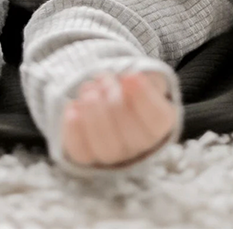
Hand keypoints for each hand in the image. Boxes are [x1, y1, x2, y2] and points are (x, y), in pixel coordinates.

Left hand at [61, 71, 177, 168]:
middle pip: (131, 136)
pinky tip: (72, 106)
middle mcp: (139, 148)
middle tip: (104, 79)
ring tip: (89, 89)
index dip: (143, 98)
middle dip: (114, 103)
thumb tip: (129, 80)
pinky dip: (73, 129)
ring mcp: (113, 157)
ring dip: (94, 115)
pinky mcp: (87, 158)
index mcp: (160, 126)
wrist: (110, 101)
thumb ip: (141, 78)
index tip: (130, 76)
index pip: (157, 120)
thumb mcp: (142, 77)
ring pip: (106, 147)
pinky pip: (80, 151)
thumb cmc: (129, 87)